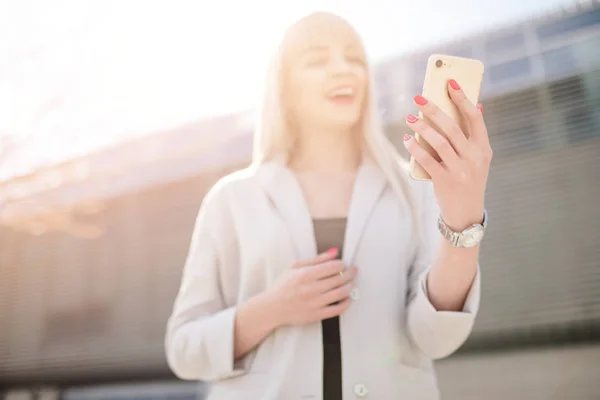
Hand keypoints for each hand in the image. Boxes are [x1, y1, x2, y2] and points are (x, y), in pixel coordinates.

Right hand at [266, 248, 356, 326]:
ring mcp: (314, 303)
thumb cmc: (283, 285)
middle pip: (340, 279)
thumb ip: (316, 259)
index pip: (333, 266)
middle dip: (350, 273)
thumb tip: (335, 252)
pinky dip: (347, 302)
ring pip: (342, 293)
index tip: (343, 264)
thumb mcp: (295, 266)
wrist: (272, 308)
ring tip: (351, 282)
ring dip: (351, 286)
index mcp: (305, 274)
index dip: (342, 264)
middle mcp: (311, 289)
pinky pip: (338, 309)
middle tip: (353, 270)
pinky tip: (347, 297)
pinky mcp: (317, 315)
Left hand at [403, 79, 492, 230]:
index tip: (450, 82)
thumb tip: (477, 105)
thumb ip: (475, 135)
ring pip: (439, 142)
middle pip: (453, 127)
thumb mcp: (478, 158)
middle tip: (418, 98)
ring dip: (422, 128)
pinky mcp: (445, 181)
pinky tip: (407, 139)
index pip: (475, 118)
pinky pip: (427, 160)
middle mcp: (474, 158)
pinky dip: (416, 148)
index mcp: (484, 148)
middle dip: (434, 110)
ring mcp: (460, 170)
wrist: (466, 212)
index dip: (463, 98)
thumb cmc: (468, 179)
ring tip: (409, 118)